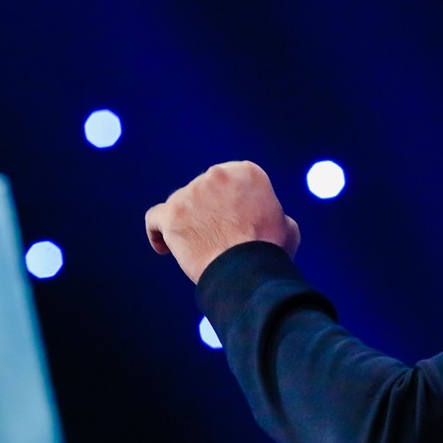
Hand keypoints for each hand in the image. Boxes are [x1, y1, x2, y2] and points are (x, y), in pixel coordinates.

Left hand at [145, 161, 300, 282]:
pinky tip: (165, 247)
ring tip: (196, 250)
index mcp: (246, 172)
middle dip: (206, 212)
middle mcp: (216, 174)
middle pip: (202, 191)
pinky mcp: (171, 213)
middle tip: (215, 238)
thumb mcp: (287, 226)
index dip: (229, 203)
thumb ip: (270, 213)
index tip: (232, 222)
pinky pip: (155, 218)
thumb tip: (264, 216)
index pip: (229, 183)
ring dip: (186, 223)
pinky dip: (157, 232)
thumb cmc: (270, 252)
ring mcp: (191, 192)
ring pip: (180, 205)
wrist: (247, 270)